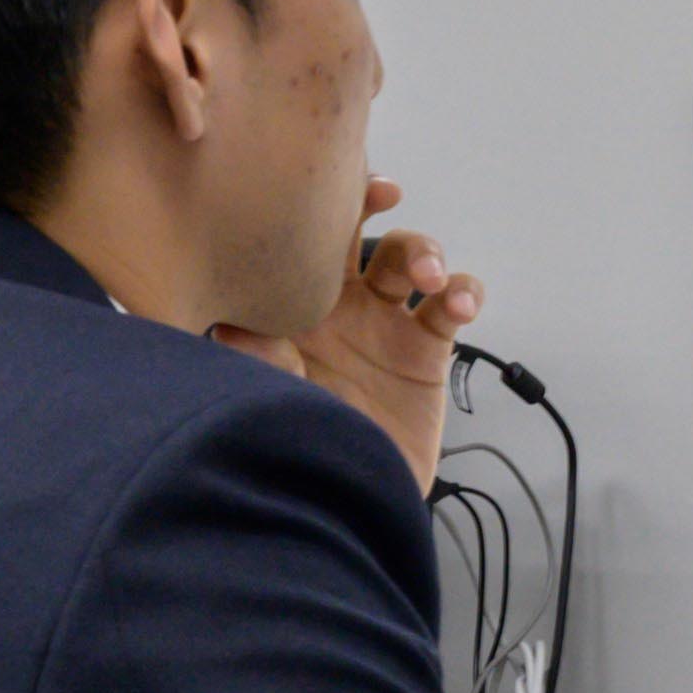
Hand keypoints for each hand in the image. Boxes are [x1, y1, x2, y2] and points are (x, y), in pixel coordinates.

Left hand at [218, 181, 484, 490]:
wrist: (346, 505)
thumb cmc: (297, 449)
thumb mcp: (269, 399)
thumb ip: (255, 357)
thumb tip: (230, 318)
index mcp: (292, 305)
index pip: (300, 240)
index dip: (314, 205)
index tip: (325, 187)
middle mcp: (339, 305)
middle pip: (358, 232)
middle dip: (371, 202)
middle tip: (384, 194)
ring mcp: (385, 323)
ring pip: (411, 259)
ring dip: (423, 252)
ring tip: (428, 276)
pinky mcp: (426, 350)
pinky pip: (452, 304)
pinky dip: (463, 291)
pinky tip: (460, 302)